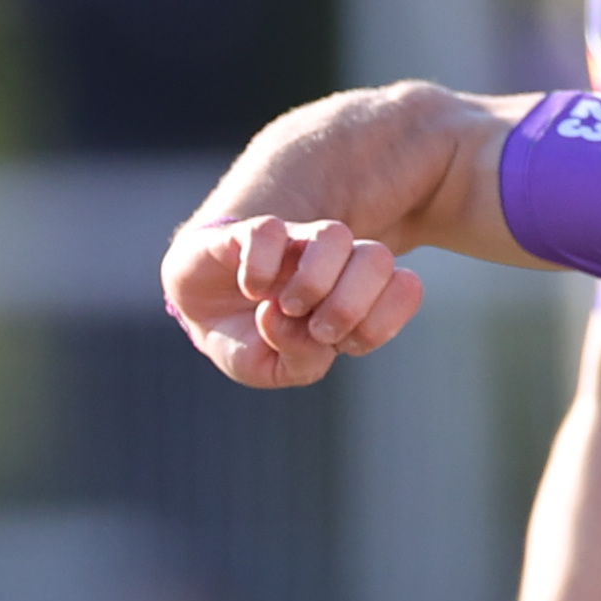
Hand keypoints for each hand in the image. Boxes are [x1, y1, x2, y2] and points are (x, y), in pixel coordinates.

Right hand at [159, 214, 417, 389]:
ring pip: (335, 235)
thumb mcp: (276, 369)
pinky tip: (249, 288)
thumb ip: (303, 362)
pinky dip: (261, 267)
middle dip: (350, 304)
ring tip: (282, 307)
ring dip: (313, 282)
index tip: (340, 344)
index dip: (378, 322)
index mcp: (352, 294)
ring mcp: (293, 244)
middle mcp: (332, 263)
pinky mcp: (249, 231)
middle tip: (317, 328)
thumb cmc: (247, 339)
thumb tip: (304, 328)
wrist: (196, 310)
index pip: (404, 288)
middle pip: (378, 258)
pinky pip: (270, 232)